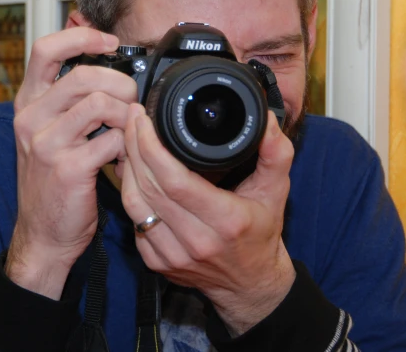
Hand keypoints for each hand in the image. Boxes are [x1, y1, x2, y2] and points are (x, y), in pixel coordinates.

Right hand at [6, 27, 138, 298]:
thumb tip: (110, 67)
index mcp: (28, 103)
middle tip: (130, 100)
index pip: (45, 49)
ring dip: (125, 115)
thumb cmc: (52, 181)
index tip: (108, 42)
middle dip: (119, 83)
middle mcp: (31, 119)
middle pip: (83, 75)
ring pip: (99, 103)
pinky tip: (125, 158)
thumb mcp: (48, 133)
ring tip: (127, 131)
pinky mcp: (68, 169)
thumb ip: (69, 101)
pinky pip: (111, 140)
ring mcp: (46, 144)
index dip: (80, 37)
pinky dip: (128, 147)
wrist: (42, 234)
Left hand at [120, 104, 295, 335]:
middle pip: (149, 188)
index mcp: (226, 221)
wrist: (250, 285)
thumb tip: (264, 120)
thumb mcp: (277, 191)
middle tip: (134, 120)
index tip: (145, 120)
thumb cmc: (262, 233)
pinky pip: (134, 222)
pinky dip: (130, 193)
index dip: (152, 147)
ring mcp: (173, 255)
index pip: (175, 180)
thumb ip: (276, 152)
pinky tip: (133, 173)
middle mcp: (196, 241)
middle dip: (135, 147)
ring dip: (128, 168)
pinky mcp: (157, 263)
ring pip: (134, 205)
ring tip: (130, 140)